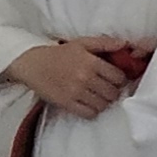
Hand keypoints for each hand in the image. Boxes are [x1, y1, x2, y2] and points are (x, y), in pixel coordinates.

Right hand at [4, 41, 136, 118]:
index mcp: (91, 62)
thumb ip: (104, 43)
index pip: (118, 77)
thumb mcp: (82, 43)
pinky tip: (88, 104)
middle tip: (107, 89)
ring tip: (98, 96)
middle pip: (112, 93)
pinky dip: (92, 111)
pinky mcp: (66, 103)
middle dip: (113, 92)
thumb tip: (125, 44)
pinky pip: (89, 113)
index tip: (115, 80)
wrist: (32, 64)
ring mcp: (75, 92)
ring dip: (103, 102)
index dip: (120, 80)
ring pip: (103, 105)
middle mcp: (85, 78)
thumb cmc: (59, 53)